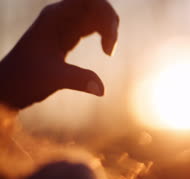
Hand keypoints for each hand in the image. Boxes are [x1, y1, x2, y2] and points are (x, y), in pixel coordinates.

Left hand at [0, 0, 118, 109]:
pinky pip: (93, 25)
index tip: (108, 41)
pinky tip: (106, 51)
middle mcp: (61, 16)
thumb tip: (102, 90)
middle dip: (110, 22)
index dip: (105, 13)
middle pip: (96, 6)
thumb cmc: (26, 79)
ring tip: (108, 52)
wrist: (10, 86)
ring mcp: (65, 25)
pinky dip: (105, 34)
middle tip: (108, 51)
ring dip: (109, 29)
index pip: (88, 0)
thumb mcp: (52, 78)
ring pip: (97, 15)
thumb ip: (78, 80)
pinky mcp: (69, 35)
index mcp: (55, 17)